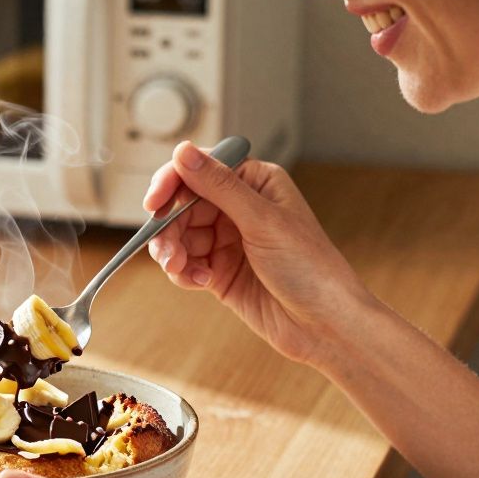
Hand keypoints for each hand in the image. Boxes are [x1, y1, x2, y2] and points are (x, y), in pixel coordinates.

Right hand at [144, 141, 372, 366]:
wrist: (324, 325)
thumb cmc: (311, 269)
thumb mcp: (263, 221)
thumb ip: (219, 186)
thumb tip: (184, 152)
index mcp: (255, 183)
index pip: (201, 169)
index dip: (173, 182)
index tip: (154, 203)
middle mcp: (239, 208)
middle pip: (182, 205)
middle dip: (169, 228)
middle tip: (167, 251)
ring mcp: (228, 240)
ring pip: (179, 236)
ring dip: (173, 252)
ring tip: (182, 270)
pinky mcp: (219, 270)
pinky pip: (185, 263)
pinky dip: (184, 272)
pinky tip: (200, 282)